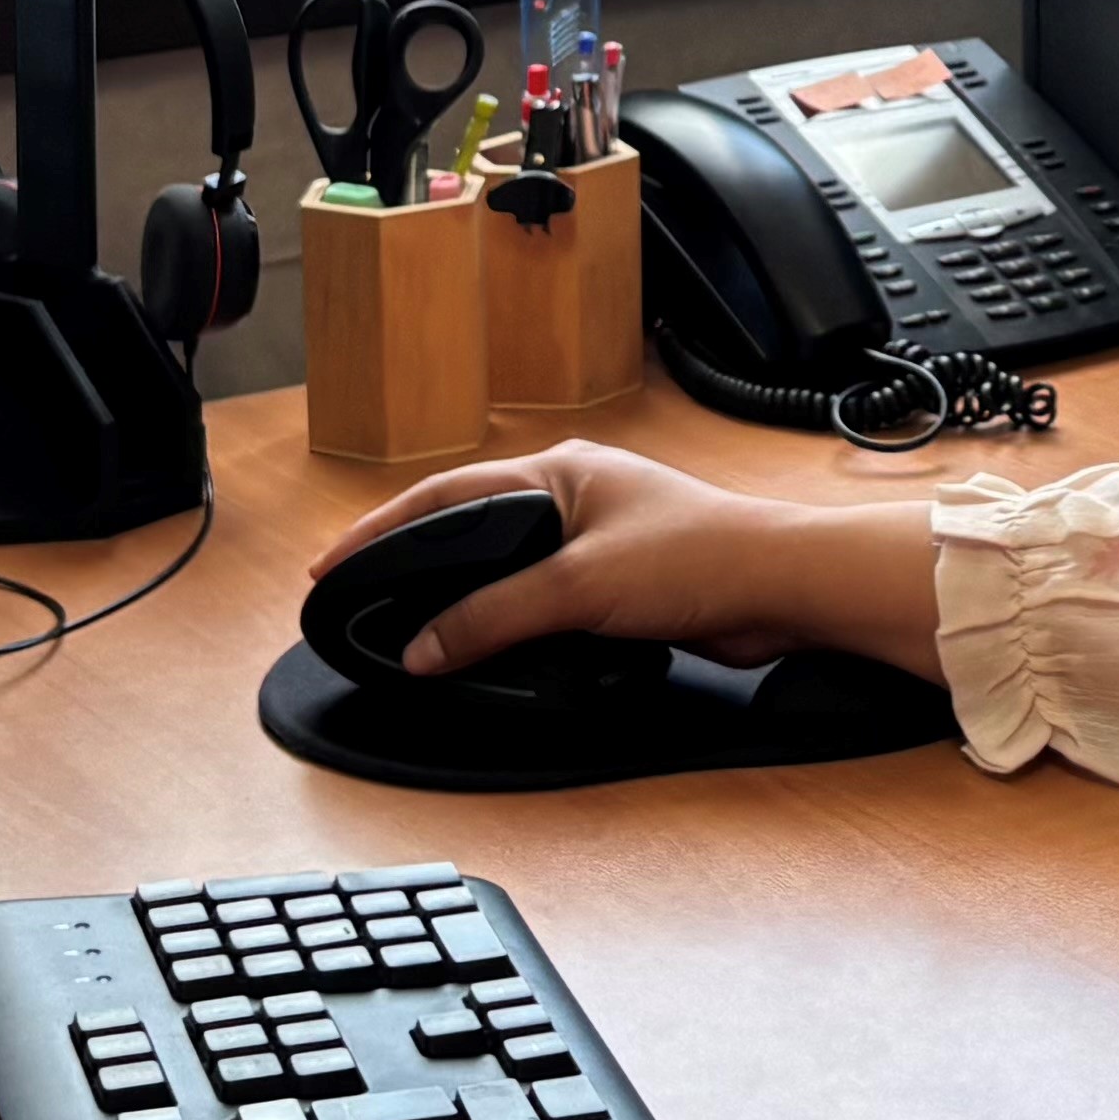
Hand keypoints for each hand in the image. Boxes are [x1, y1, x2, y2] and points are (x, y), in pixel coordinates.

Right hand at [306, 441, 942, 682]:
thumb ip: (495, 618)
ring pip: (507, 567)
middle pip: (471, 528)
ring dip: (463, 593)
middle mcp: (574, 496)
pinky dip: (509, 618)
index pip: (444, 497)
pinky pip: (544, 598)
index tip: (335, 565)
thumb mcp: (579, 588)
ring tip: (413, 624)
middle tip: (362, 597)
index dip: (382, 531)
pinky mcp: (621, 583)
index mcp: (557, 472)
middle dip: (413, 560)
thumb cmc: (702, 557)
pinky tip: (492, 643)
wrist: (783, 587)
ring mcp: (598, 538)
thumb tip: (424, 647)